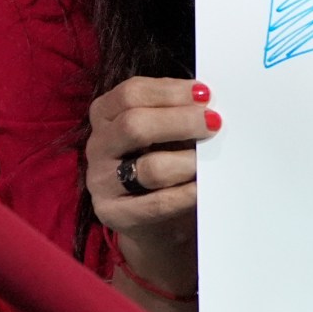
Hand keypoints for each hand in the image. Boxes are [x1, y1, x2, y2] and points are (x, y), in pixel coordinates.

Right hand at [83, 77, 217, 272]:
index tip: (204, 94)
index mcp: (105, 114)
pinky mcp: (114, 213)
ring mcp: (101, 181)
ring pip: (149, 167)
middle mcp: (98, 145)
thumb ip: (178, 113)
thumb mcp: (165, 132)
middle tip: (214, 123)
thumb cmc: (165, 162)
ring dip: (187, 161)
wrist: (157, 220)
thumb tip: (207, 102)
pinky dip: (186, 193)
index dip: (170, 91)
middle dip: (180, 121)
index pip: (130, 93)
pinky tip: (203, 187)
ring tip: (211, 160)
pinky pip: (157, 203)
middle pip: (134, 125)